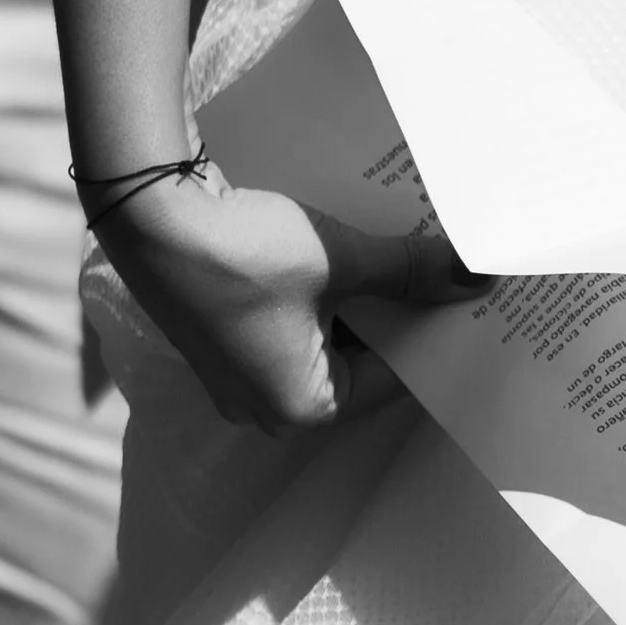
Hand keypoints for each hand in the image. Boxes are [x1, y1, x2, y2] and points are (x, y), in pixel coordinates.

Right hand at [98, 168, 472, 435]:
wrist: (149, 215)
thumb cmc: (243, 254)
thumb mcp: (340, 259)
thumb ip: (411, 272)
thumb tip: (476, 277)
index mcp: (301, 409)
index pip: (395, 381)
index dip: (432, 336)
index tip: (468, 303)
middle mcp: (268, 406)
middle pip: (361, 360)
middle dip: (398, 314)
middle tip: (447, 274)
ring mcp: (242, 373)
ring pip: (328, 336)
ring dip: (362, 297)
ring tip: (406, 255)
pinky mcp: (226, 336)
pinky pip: (294, 322)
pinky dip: (325, 292)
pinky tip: (353, 249)